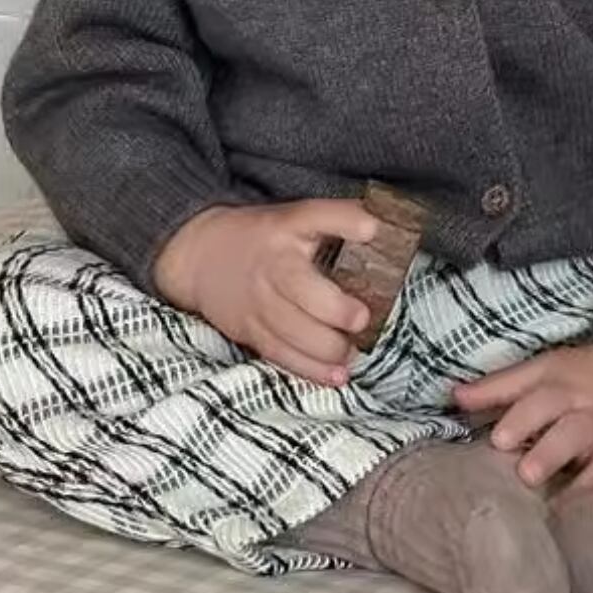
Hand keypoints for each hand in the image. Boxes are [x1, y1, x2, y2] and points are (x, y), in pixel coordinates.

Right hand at [153, 199, 380, 386]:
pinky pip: (281, 354)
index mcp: (288, 228)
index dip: (345, 221)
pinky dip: (311, 369)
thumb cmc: (267, 239)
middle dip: (335, 309)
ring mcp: (258, 301)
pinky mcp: (250, 330)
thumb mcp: (298, 218)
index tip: (371, 229)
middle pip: (299, 288)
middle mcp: (271, 264)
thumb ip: (340, 223)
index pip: (317, 216)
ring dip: (330, 347)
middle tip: (361, 318)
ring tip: (352, 350)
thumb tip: (391, 231)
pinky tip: (337, 375)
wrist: (201, 256)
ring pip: (293, 331)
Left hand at [452, 342, 592, 492]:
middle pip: (547, 408)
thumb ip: (499, 386)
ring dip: (552, 455)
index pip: (521, 385)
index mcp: (552, 377)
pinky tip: (564, 503)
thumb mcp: (545, 369)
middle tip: (502, 444)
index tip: (470, 410)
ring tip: (530, 475)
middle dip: (524, 424)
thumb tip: (454, 397)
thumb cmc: (588, 374)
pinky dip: (585, 487)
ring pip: (575, 438)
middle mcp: (574, 400)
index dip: (496, 397)